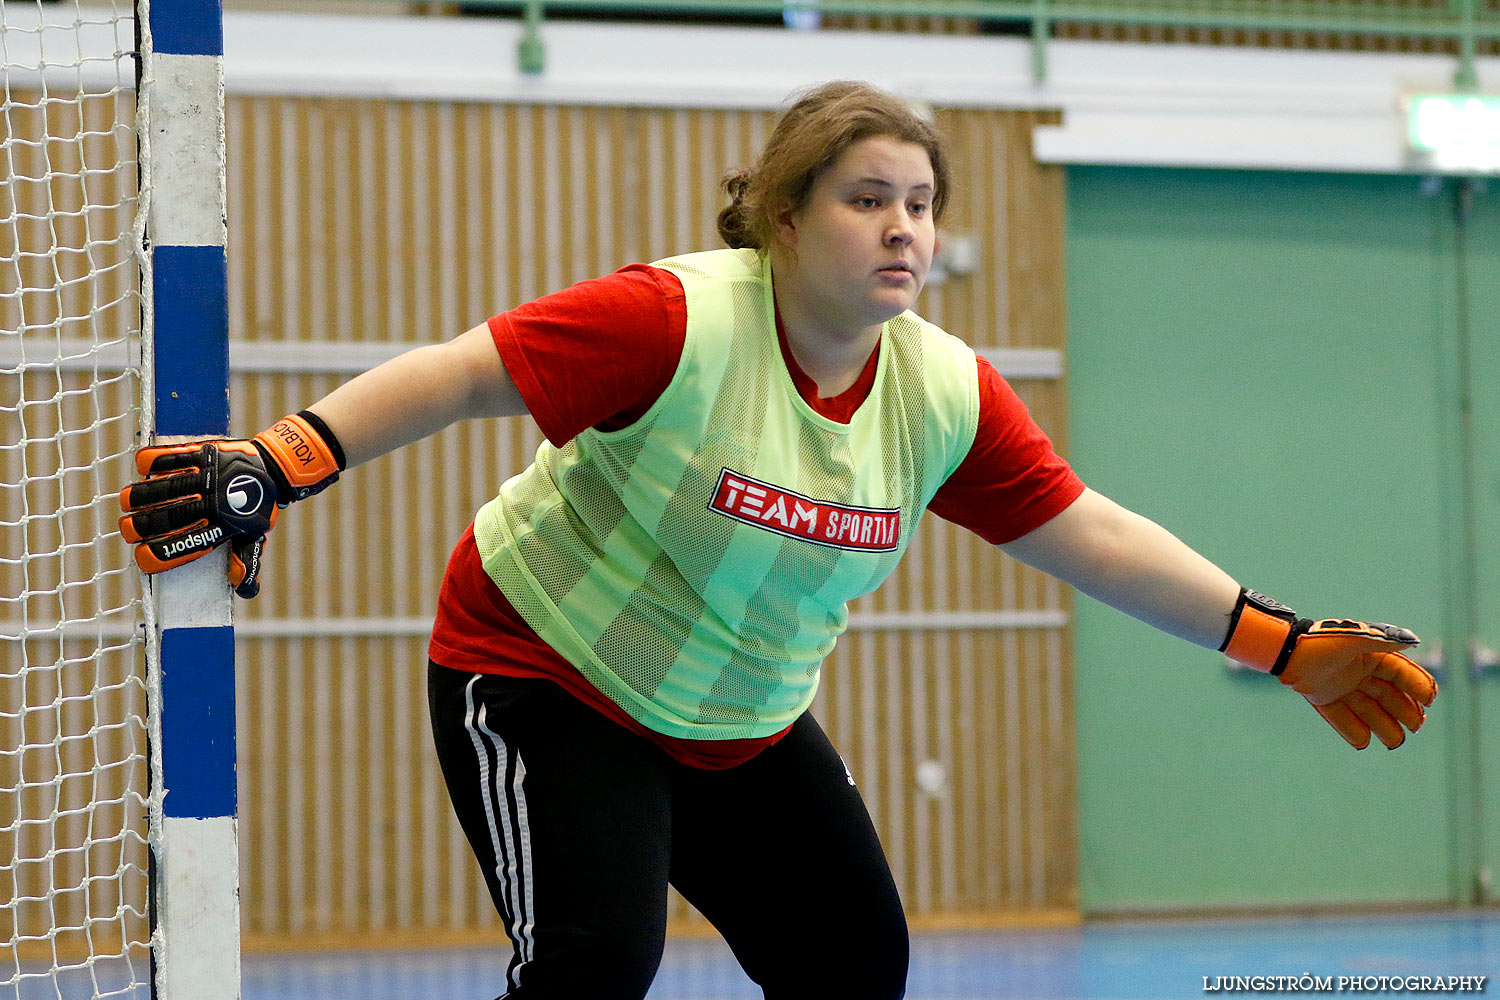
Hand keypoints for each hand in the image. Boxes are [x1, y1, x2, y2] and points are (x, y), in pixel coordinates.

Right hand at [119, 413, 340, 597]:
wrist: (276, 468)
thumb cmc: (258, 506)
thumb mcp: (256, 534)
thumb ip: (246, 560)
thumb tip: (243, 588)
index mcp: (224, 528)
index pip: (183, 547)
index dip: (156, 556)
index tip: (142, 556)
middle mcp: (213, 503)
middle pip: (165, 518)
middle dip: (138, 527)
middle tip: (127, 529)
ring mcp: (208, 476)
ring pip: (163, 487)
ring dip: (138, 495)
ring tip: (128, 503)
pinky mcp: (205, 453)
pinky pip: (171, 456)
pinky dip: (152, 460)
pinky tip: (143, 467)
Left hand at [1277, 619, 1435, 749]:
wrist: (1285, 650)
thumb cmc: (1320, 642)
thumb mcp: (1353, 640)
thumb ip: (1381, 641)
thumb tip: (1413, 640)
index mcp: (1369, 655)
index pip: (1399, 672)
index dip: (1417, 685)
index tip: (1430, 700)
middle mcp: (1357, 671)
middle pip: (1387, 695)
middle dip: (1404, 711)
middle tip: (1417, 726)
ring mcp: (1340, 685)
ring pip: (1367, 709)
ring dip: (1382, 725)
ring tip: (1395, 741)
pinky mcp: (1323, 696)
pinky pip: (1341, 716)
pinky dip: (1351, 729)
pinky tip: (1363, 742)